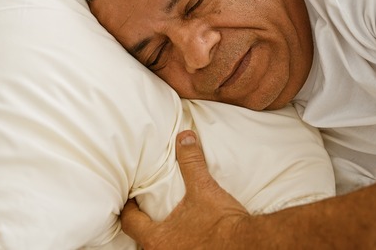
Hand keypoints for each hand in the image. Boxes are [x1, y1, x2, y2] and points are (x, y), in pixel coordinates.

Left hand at [120, 130, 249, 248]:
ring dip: (161, 238)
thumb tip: (184, 137)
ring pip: (158, 249)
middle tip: (145, 211)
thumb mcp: (203, 188)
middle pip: (142, 240)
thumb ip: (191, 162)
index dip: (128, 209)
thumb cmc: (221, 221)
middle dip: (143, 226)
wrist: (247, 242)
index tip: (129, 200)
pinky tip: (186, 237)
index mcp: (157, 239)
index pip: (131, 223)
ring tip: (166, 225)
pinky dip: (176, 245)